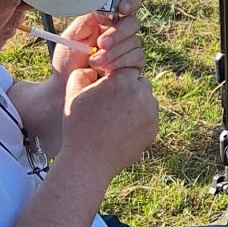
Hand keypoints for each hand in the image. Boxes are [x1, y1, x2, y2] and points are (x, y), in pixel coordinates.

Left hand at [50, 0, 144, 78]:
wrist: (66, 87)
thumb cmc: (67, 61)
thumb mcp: (72, 35)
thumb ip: (87, 18)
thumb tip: (104, 6)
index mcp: (105, 20)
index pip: (124, 5)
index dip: (129, 3)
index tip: (122, 9)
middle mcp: (119, 33)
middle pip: (132, 23)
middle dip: (118, 33)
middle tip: (101, 43)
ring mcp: (127, 49)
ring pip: (134, 42)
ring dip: (114, 52)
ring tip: (95, 62)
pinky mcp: (133, 65)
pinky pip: (137, 58)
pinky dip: (121, 63)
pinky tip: (107, 70)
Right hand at [60, 60, 158, 175]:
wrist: (89, 160)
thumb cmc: (78, 125)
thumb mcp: (74, 93)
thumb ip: (85, 72)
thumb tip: (97, 67)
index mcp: (121, 81)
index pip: (125, 67)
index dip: (116, 76)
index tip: (107, 85)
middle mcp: (140, 93)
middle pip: (138, 81)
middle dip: (127, 88)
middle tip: (111, 101)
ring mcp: (150, 111)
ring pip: (146, 98)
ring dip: (135, 102)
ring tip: (116, 116)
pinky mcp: (154, 126)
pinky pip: (149, 115)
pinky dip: (139, 118)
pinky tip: (122, 127)